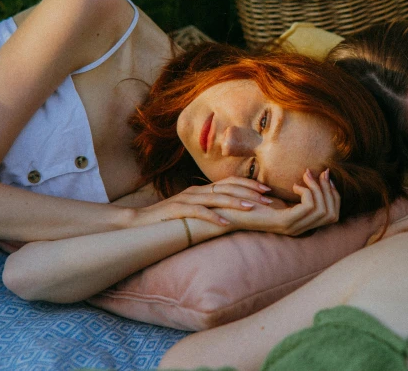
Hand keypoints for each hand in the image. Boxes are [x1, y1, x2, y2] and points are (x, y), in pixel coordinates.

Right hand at [129, 177, 272, 227]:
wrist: (139, 223)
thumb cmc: (169, 220)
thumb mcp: (194, 211)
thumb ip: (211, 208)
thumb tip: (234, 214)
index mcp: (202, 190)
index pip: (230, 182)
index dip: (250, 184)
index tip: (268, 191)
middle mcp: (196, 191)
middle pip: (227, 187)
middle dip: (250, 192)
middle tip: (268, 199)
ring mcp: (186, 199)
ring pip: (215, 198)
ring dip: (236, 203)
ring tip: (253, 209)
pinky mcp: (176, 210)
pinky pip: (197, 213)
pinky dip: (213, 218)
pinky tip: (225, 225)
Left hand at [216, 168, 339, 235]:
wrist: (231, 210)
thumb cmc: (254, 199)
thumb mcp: (282, 195)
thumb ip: (302, 191)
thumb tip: (322, 175)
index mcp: (303, 224)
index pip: (333, 215)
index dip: (334, 194)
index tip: (325, 176)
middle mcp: (301, 229)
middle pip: (332, 214)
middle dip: (329, 191)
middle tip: (318, 174)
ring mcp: (293, 227)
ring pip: (322, 211)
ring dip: (318, 189)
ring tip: (305, 177)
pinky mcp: (283, 222)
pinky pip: (307, 208)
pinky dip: (307, 193)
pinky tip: (295, 185)